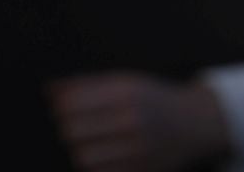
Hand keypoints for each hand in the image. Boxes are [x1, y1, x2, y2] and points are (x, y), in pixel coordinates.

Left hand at [47, 72, 229, 171]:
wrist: (195, 124)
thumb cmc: (153, 99)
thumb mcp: (124, 81)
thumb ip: (85, 84)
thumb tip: (49, 90)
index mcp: (125, 92)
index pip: (72, 104)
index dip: (60, 108)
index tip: (64, 108)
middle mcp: (131, 119)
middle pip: (73, 131)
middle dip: (68, 129)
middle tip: (75, 126)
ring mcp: (137, 148)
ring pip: (83, 156)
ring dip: (79, 149)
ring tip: (88, 141)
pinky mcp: (141, 170)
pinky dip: (94, 165)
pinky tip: (102, 155)